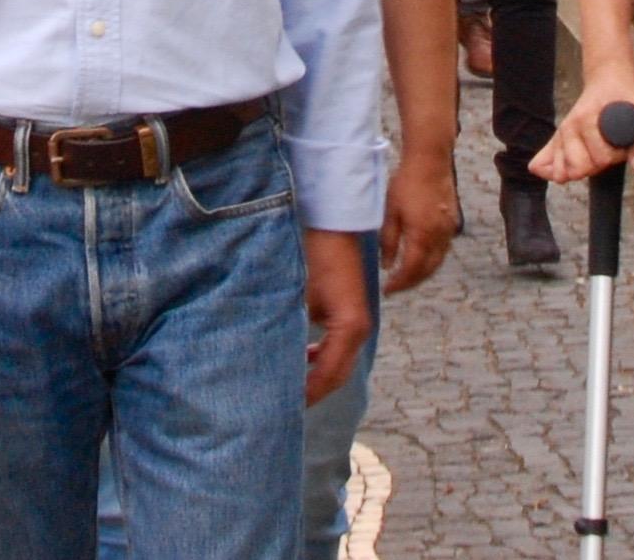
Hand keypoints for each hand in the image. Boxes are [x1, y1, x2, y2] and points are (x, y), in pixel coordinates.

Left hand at [302, 227, 371, 406]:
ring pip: (339, 363)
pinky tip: (304, 357)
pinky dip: (322, 358)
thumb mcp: (298, 297)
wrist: (331, 226)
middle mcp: (359, 329)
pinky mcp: (350, 314)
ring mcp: (358, 322)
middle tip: (286, 407)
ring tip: (292, 386)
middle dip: (314, 391)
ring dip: (318, 375)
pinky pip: (339, 347)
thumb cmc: (313, 257)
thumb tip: (275, 361)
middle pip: (338, 375)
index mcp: (350, 328)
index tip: (285, 407)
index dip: (308, 393)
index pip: (329, 375)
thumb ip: (291, 331)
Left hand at [380, 147, 457, 294]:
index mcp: (421, 235)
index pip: (411, 270)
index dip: (399, 284)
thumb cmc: (406, 184)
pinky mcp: (452, 224)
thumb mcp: (390, 212)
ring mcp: (448, 231)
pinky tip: (420, 259)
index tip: (387, 291)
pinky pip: (443, 251)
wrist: (431, 162)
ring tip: (406, 277)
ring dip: (422, 274)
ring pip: (437, 263)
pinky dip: (431, 261)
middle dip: (411, 283)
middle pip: (427, 271)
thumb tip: (387, 265)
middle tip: (395, 288)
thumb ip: (388, 241)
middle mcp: (439, 237)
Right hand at [530, 74, 633, 183]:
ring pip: (562, 171)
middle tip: (607, 152)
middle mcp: (569, 128)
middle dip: (597, 166)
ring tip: (592, 158)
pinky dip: (549, 171)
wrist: (608, 81)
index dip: (617, 157)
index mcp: (588, 120)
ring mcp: (561, 134)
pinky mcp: (556, 138)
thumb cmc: (625, 98)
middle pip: (579, 168)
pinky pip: (542, 162)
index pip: (601, 158)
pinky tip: (558, 173)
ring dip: (579, 170)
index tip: (623, 146)